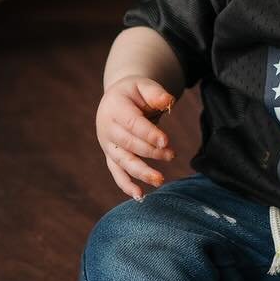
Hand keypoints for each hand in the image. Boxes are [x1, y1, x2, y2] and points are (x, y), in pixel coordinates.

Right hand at [96, 76, 176, 200]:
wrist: (118, 99)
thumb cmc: (135, 92)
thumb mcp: (144, 85)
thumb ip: (156, 93)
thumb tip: (169, 101)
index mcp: (115, 107)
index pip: (132, 123)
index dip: (148, 133)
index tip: (165, 141)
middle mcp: (107, 128)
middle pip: (129, 144)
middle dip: (151, 151)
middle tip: (172, 155)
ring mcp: (107, 144)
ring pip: (123, 161)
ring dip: (141, 172)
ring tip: (160, 180)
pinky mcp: (111, 156)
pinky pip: (117, 172)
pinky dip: (126, 185)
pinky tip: (139, 195)